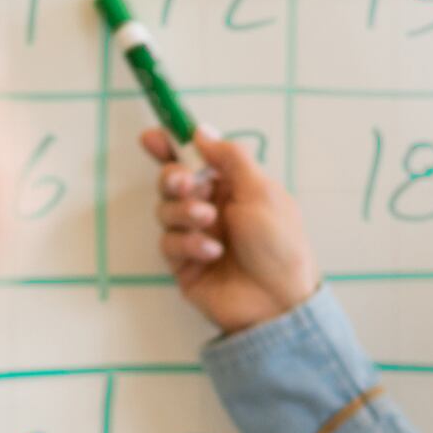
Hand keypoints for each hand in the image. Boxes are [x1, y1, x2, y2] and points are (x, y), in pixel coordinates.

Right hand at [149, 125, 322, 334]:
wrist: (279, 301)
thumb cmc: (280, 245)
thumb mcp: (261, 190)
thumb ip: (229, 158)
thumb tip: (201, 131)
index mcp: (232, 187)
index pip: (194, 160)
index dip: (170, 147)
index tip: (151, 137)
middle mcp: (211, 208)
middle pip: (171, 182)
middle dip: (173, 179)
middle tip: (186, 185)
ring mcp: (196, 236)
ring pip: (165, 211)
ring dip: (184, 212)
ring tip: (209, 222)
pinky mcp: (184, 265)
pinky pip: (169, 244)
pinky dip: (189, 244)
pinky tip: (212, 252)